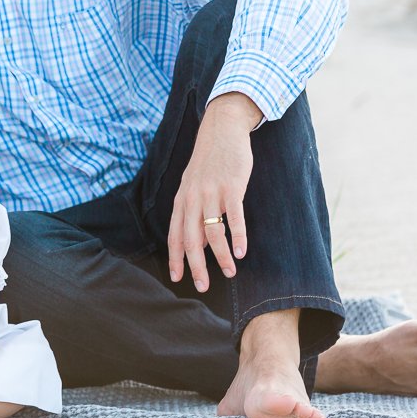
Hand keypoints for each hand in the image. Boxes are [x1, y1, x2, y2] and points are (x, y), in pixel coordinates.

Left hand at [168, 93, 256, 292]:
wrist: (221, 131)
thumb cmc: (209, 164)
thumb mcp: (194, 188)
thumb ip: (193, 215)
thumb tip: (196, 246)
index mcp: (182, 200)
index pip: (174, 235)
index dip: (175, 258)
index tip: (178, 278)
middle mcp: (192, 198)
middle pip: (190, 238)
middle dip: (195, 266)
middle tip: (202, 286)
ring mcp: (211, 192)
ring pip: (212, 231)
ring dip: (221, 256)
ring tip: (230, 272)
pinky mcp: (231, 187)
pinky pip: (234, 216)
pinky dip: (238, 236)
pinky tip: (242, 251)